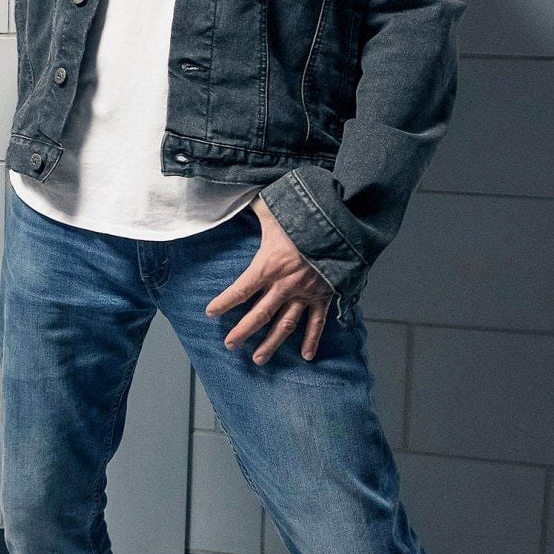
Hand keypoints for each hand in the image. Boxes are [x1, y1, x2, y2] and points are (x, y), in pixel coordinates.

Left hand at [205, 198, 334, 364]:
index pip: (240, 290)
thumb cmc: (305, 214)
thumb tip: (235, 194)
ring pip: (284, 325)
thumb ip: (254, 205)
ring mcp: (306, 293)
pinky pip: (317, 322)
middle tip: (230, 345)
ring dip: (271, 343)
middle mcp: (285, 284)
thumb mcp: (274, 207)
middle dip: (242, 331)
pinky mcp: (325, 296)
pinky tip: (306, 356)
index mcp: (268, 265)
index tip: (210, 312)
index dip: (224, 302)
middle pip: (259, 315)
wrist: (343, 223)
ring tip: (258, 359)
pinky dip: (312, 340)